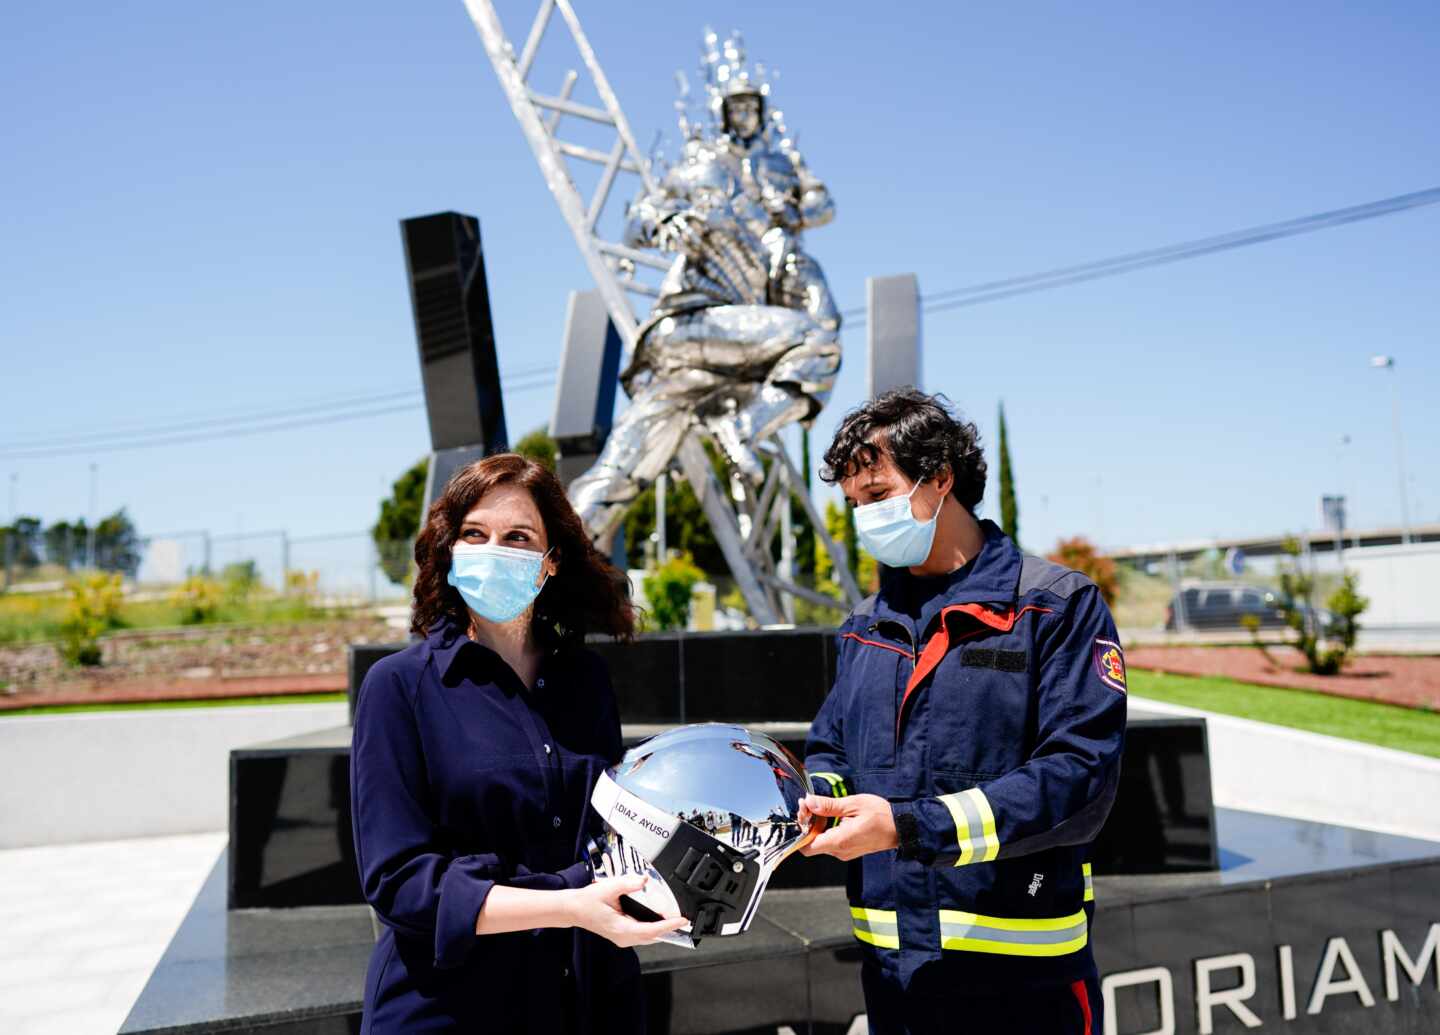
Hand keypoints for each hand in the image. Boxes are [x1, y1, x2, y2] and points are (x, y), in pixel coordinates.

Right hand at [567, 874, 688, 948]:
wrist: (573, 909)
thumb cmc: (587, 902)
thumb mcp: (608, 888)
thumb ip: (628, 884)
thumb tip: (644, 880)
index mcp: (621, 929)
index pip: (651, 930)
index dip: (668, 926)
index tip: (681, 921)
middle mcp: (623, 937)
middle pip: (652, 937)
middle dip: (669, 929)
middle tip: (684, 920)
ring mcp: (622, 938)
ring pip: (648, 938)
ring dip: (662, 930)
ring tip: (676, 921)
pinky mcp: (621, 935)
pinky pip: (642, 935)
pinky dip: (653, 929)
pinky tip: (659, 922)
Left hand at [797, 794, 898, 861]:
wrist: (901, 827)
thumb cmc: (881, 814)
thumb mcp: (853, 804)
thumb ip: (828, 805)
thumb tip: (809, 802)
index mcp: (839, 841)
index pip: (806, 846)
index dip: (800, 829)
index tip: (804, 810)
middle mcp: (840, 851)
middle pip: (812, 843)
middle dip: (808, 824)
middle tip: (811, 804)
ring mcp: (845, 852)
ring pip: (821, 842)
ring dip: (818, 826)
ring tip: (824, 808)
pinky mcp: (849, 850)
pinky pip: (831, 842)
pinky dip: (827, 830)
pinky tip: (834, 816)